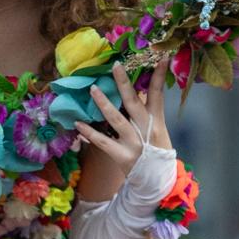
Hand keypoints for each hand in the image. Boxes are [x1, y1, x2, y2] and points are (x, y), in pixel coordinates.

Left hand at [74, 59, 170, 178]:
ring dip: (103, 103)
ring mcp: (134, 143)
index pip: (158, 93)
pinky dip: (90, 133)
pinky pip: (103, 142)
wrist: (158, 181)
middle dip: (124, 83)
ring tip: (92, 89)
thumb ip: (147, 112)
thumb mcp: (158, 130)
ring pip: (116, 119)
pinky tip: (78, 123)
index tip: (160, 57)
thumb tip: (135, 90)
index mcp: (156, 120)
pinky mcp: (122, 156)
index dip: (158, 75)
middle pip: (134, 102)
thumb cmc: (156, 151)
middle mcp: (145, 129)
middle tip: (115, 65)